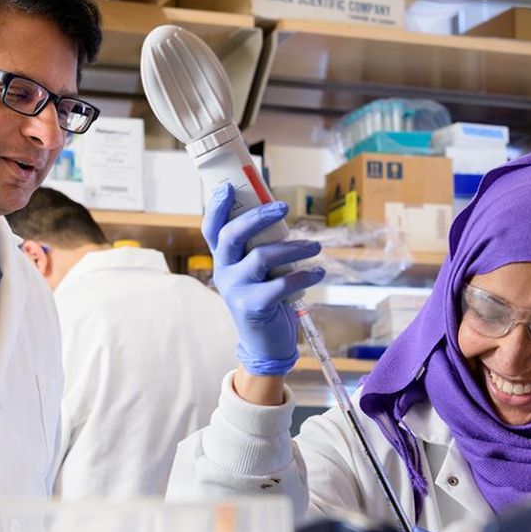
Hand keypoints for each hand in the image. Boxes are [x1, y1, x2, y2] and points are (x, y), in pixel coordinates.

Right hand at [203, 182, 324, 376]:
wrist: (264, 344)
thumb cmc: (265, 299)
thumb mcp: (257, 271)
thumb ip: (259, 247)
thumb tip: (276, 212)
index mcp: (223, 259)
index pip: (212, 229)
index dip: (216, 207)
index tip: (229, 187)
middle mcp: (224, 272)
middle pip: (232, 235)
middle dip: (258, 217)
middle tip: (284, 207)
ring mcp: (236, 290)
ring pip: (262, 257)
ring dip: (294, 248)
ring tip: (315, 246)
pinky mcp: (254, 307)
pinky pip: (281, 284)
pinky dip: (304, 276)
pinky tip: (318, 272)